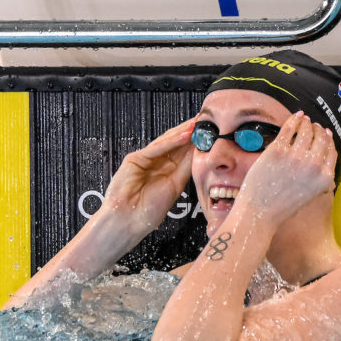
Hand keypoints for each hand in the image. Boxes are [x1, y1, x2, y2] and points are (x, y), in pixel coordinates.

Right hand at [101, 117, 195, 238]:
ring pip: (166, 142)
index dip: (197, 141)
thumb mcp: (175, 187)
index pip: (184, 151)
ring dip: (182, 132)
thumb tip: (200, 151)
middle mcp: (157, 162)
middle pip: (176, 142)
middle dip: (190, 131)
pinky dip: (170, 142)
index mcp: (168, 170)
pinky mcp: (135, 159)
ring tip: (197, 123)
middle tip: (207, 119)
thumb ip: (186, 168)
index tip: (212, 131)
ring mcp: (146, 159)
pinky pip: (155, 148)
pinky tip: (183, 136)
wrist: (128, 221)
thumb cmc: (149, 210)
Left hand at [237, 111, 336, 226]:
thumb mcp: (310, 196)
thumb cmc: (282, 207)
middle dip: (318, 129)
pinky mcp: (278, 150)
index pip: (332, 151)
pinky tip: (296, 117)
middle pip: (321, 138)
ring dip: (306, 123)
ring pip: (306, 130)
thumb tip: (325, 168)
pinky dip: (294, 120)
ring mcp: (296, 156)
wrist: (260, 212)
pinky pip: (289, 129)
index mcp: (324, 178)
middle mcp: (314, 165)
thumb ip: (320, 181)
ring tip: (304, 120)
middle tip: (314, 125)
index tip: (326, 134)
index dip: (329, 140)